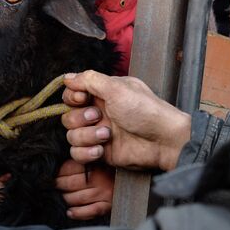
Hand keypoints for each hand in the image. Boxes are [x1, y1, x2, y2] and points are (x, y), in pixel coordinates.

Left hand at [55, 159, 112, 219]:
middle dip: (59, 186)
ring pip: (78, 198)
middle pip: (71, 184)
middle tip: (53, 186)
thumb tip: (60, 168)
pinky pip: (90, 211)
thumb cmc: (108, 168)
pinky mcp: (108, 205)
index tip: (53, 175)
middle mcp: (99, 178)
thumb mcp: (96, 159)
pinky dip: (78, 213)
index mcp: (94, 163)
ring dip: (66, 199)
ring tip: (61, 197)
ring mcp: (104, 192)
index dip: (58, 173)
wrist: (130, 177)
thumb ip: (81, 162)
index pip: (69, 168)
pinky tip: (70, 212)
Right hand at [61, 71, 191, 170]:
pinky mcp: (99, 152)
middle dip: (80, 118)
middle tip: (98, 116)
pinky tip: (101, 150)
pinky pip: (77, 153)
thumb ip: (89, 79)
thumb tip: (67, 76)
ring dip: (87, 135)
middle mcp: (98, 113)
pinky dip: (86, 152)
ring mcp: (97, 133)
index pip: (71, 94)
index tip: (82, 98)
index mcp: (102, 94)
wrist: (162, 141)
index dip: (72, 97)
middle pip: (68, 116)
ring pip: (71, 135)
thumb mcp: (116, 88)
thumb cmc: (145, 111)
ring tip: (107, 135)